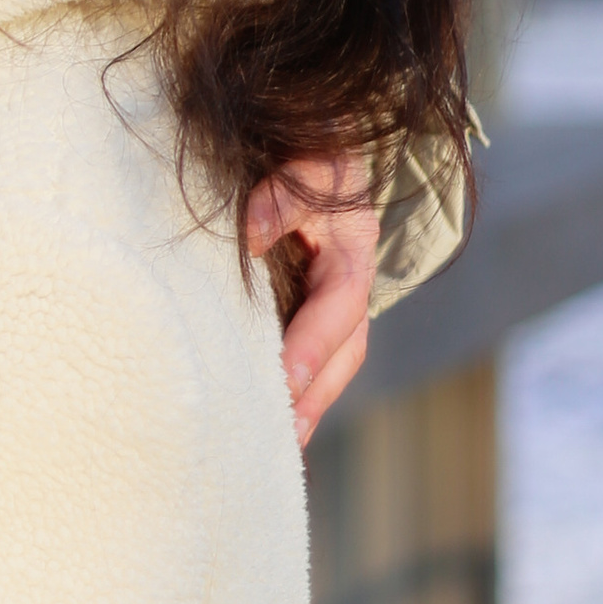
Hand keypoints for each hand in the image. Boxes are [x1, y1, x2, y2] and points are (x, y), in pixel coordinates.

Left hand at [246, 157, 375, 446]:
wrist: (324, 157)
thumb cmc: (313, 161)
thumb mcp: (308, 166)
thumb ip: (279, 197)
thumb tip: (250, 236)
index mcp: (352, 254)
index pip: (338, 307)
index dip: (313, 344)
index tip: (284, 381)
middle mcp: (351, 287)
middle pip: (345, 352)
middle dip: (317, 395)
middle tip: (283, 436)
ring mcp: (336, 305)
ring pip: (335, 364)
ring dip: (310, 404)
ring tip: (280, 446)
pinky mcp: (316, 312)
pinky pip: (315, 357)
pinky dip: (300, 390)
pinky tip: (274, 422)